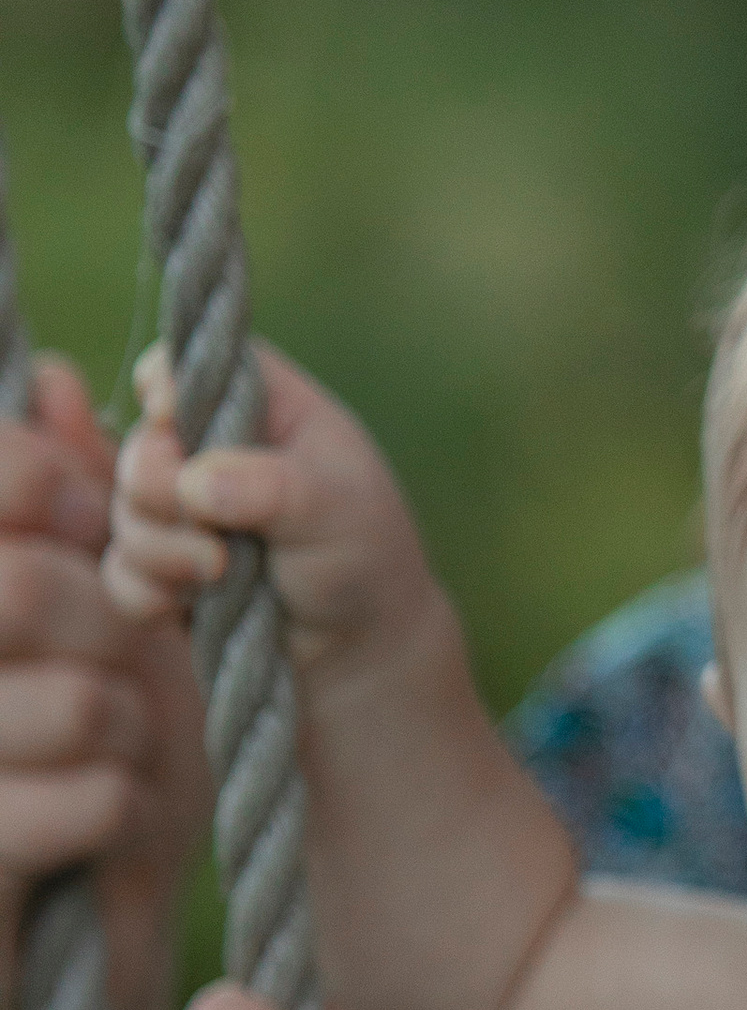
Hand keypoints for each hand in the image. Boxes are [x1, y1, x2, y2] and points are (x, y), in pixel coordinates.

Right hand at [0, 357, 208, 1009]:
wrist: (67, 979)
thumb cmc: (85, 788)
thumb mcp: (105, 640)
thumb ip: (73, 514)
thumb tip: (59, 384)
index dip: (41, 484)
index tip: (91, 517)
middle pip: (20, 588)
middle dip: (106, 619)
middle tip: (120, 660)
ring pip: (70, 695)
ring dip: (124, 729)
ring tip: (104, 762)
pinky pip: (74, 797)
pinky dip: (117, 810)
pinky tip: (95, 830)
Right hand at [106, 340, 435, 684]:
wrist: (358, 645)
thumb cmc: (363, 554)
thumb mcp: (336, 508)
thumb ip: (271, 486)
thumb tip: (195, 483)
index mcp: (262, 406)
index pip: (191, 364)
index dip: (166, 385)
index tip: (172, 418)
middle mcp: (214, 448)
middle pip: (144, 445)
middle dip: (160, 489)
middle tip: (212, 531)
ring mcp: (183, 509)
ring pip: (125, 512)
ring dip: (161, 548)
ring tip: (220, 573)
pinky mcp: (163, 569)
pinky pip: (121, 572)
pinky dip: (146, 590)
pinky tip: (184, 607)